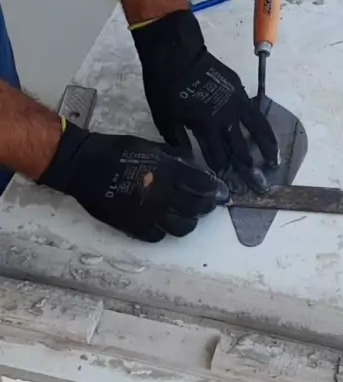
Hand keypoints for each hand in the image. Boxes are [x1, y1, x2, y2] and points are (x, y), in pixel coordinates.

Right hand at [38, 122, 219, 241]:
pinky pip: (159, 236)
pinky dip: (164, 231)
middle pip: (198, 209)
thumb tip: (193, 164)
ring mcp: (150, 214)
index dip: (215, 190)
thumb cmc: (116, 150)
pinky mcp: (134, 227)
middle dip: (206, 206)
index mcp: (170, 172)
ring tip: (184, 215)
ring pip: (183, 227)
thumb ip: (174, 157)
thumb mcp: (150, 145)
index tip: (219, 191)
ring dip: (188, 221)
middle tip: (204, 203)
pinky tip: (161, 223)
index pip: (204, 187)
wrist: (83, 165)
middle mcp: (164, 196)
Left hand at [131, 10, 277, 190]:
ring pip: (256, 133)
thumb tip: (189, 160)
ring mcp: (236, 106)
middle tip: (257, 187)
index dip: (221, 173)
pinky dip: (265, 131)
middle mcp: (225, 119)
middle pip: (238, 151)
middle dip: (247, 171)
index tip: (227, 187)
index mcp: (205, 127)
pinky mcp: (241, 94)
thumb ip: (178, 141)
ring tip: (274, 166)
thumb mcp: (165, 118)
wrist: (177, 53)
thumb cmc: (166, 86)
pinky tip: (270, 140)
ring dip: (265, 151)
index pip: (216, 157)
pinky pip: (257, 116)